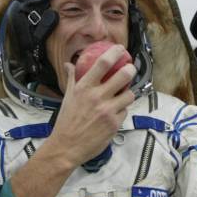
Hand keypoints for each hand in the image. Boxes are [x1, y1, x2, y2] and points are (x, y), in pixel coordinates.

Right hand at [47, 45, 136, 166]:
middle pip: (124, 76)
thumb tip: (69, 64)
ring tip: (122, 94)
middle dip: (130, 70)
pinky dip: (121, 111)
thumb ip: (72, 79)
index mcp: (84, 88)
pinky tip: (115, 113)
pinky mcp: (115, 124)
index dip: (115, 53)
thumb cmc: (66, 121)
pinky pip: (125, 112)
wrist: (66, 147)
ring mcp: (108, 111)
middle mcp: (97, 97)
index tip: (121, 49)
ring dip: (127, 93)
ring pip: (129, 95)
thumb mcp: (67, 97)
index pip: (103, 63)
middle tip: (130, 69)